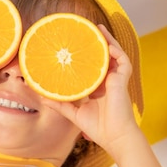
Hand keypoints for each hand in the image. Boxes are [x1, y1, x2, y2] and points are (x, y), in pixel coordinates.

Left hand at [42, 25, 139, 155]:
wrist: (115, 138)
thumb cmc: (98, 128)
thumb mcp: (74, 114)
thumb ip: (61, 105)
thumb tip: (42, 98)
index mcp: (99, 87)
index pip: (93, 67)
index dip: (86, 56)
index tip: (75, 47)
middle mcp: (108, 81)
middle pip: (105, 57)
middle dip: (98, 43)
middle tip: (88, 30)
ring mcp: (117, 80)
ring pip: (115, 55)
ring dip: (109, 41)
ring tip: (98, 29)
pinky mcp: (123, 81)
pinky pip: (123, 61)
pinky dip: (116, 51)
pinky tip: (107, 44)